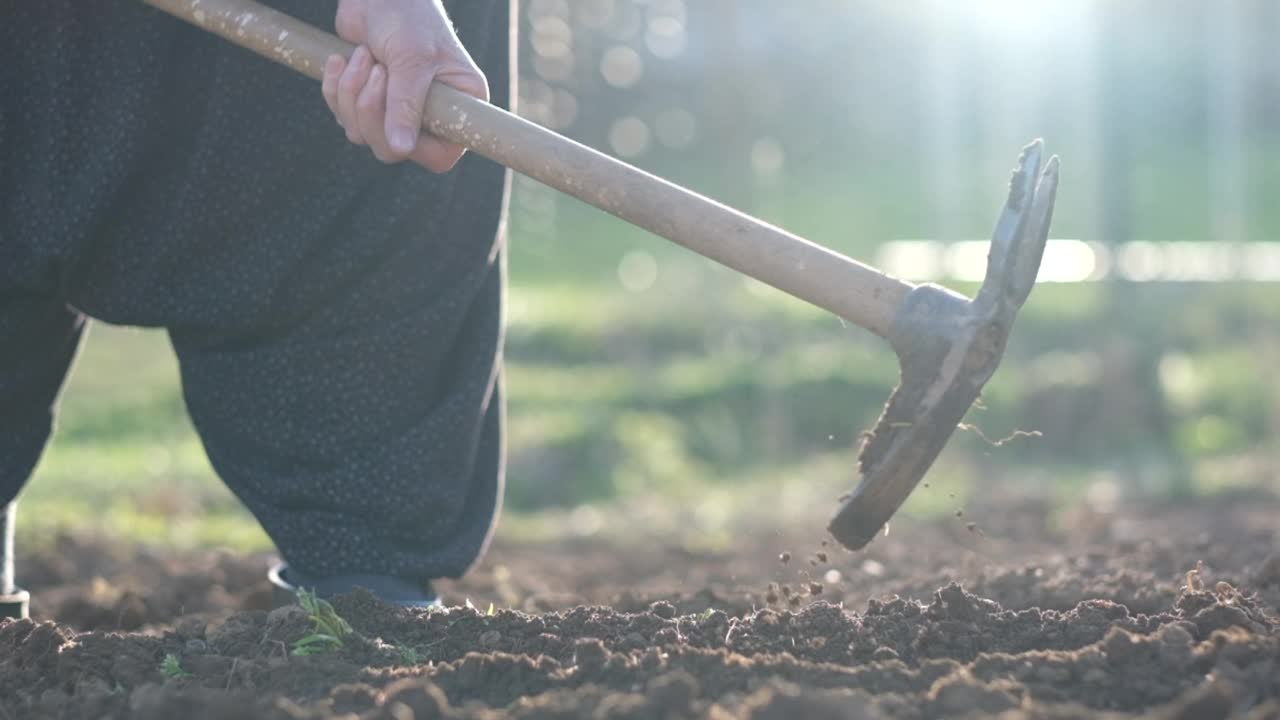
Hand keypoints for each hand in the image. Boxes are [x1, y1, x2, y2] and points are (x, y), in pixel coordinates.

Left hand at [323, 0, 488, 171]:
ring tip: (361, 56)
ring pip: (362, 134)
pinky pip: (343, 117)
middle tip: (375, 72)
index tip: (395, 113)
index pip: (440, 154)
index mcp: (460, 107)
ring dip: (351, 94)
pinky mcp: (367, 102)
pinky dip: (336, 89)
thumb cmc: (409, 17)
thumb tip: (400, 149)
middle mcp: (431, 116)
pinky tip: (341, 59)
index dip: (414, 146)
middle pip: (392, 150)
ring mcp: (396, 111)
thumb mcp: (412, 59)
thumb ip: (406, 104)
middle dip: (371, 112)